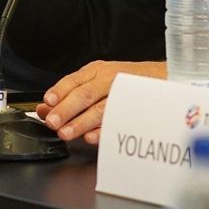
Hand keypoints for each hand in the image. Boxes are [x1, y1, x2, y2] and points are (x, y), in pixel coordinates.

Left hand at [36, 60, 165, 143]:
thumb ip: (69, 94)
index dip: (60, 91)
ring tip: (67, 132)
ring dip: (82, 123)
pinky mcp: (134, 110)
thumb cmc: (126, 80)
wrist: (163, 78)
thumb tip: (44, 108)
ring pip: (100, 109)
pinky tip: (92, 137)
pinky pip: (118, 122)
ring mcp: (123, 95)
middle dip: (67, 109)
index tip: (48, 102)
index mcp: (97, 71)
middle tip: (53, 122)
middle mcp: (110, 80)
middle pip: (85, 94)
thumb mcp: (96, 80)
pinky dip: (103, 131)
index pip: (74, 80)